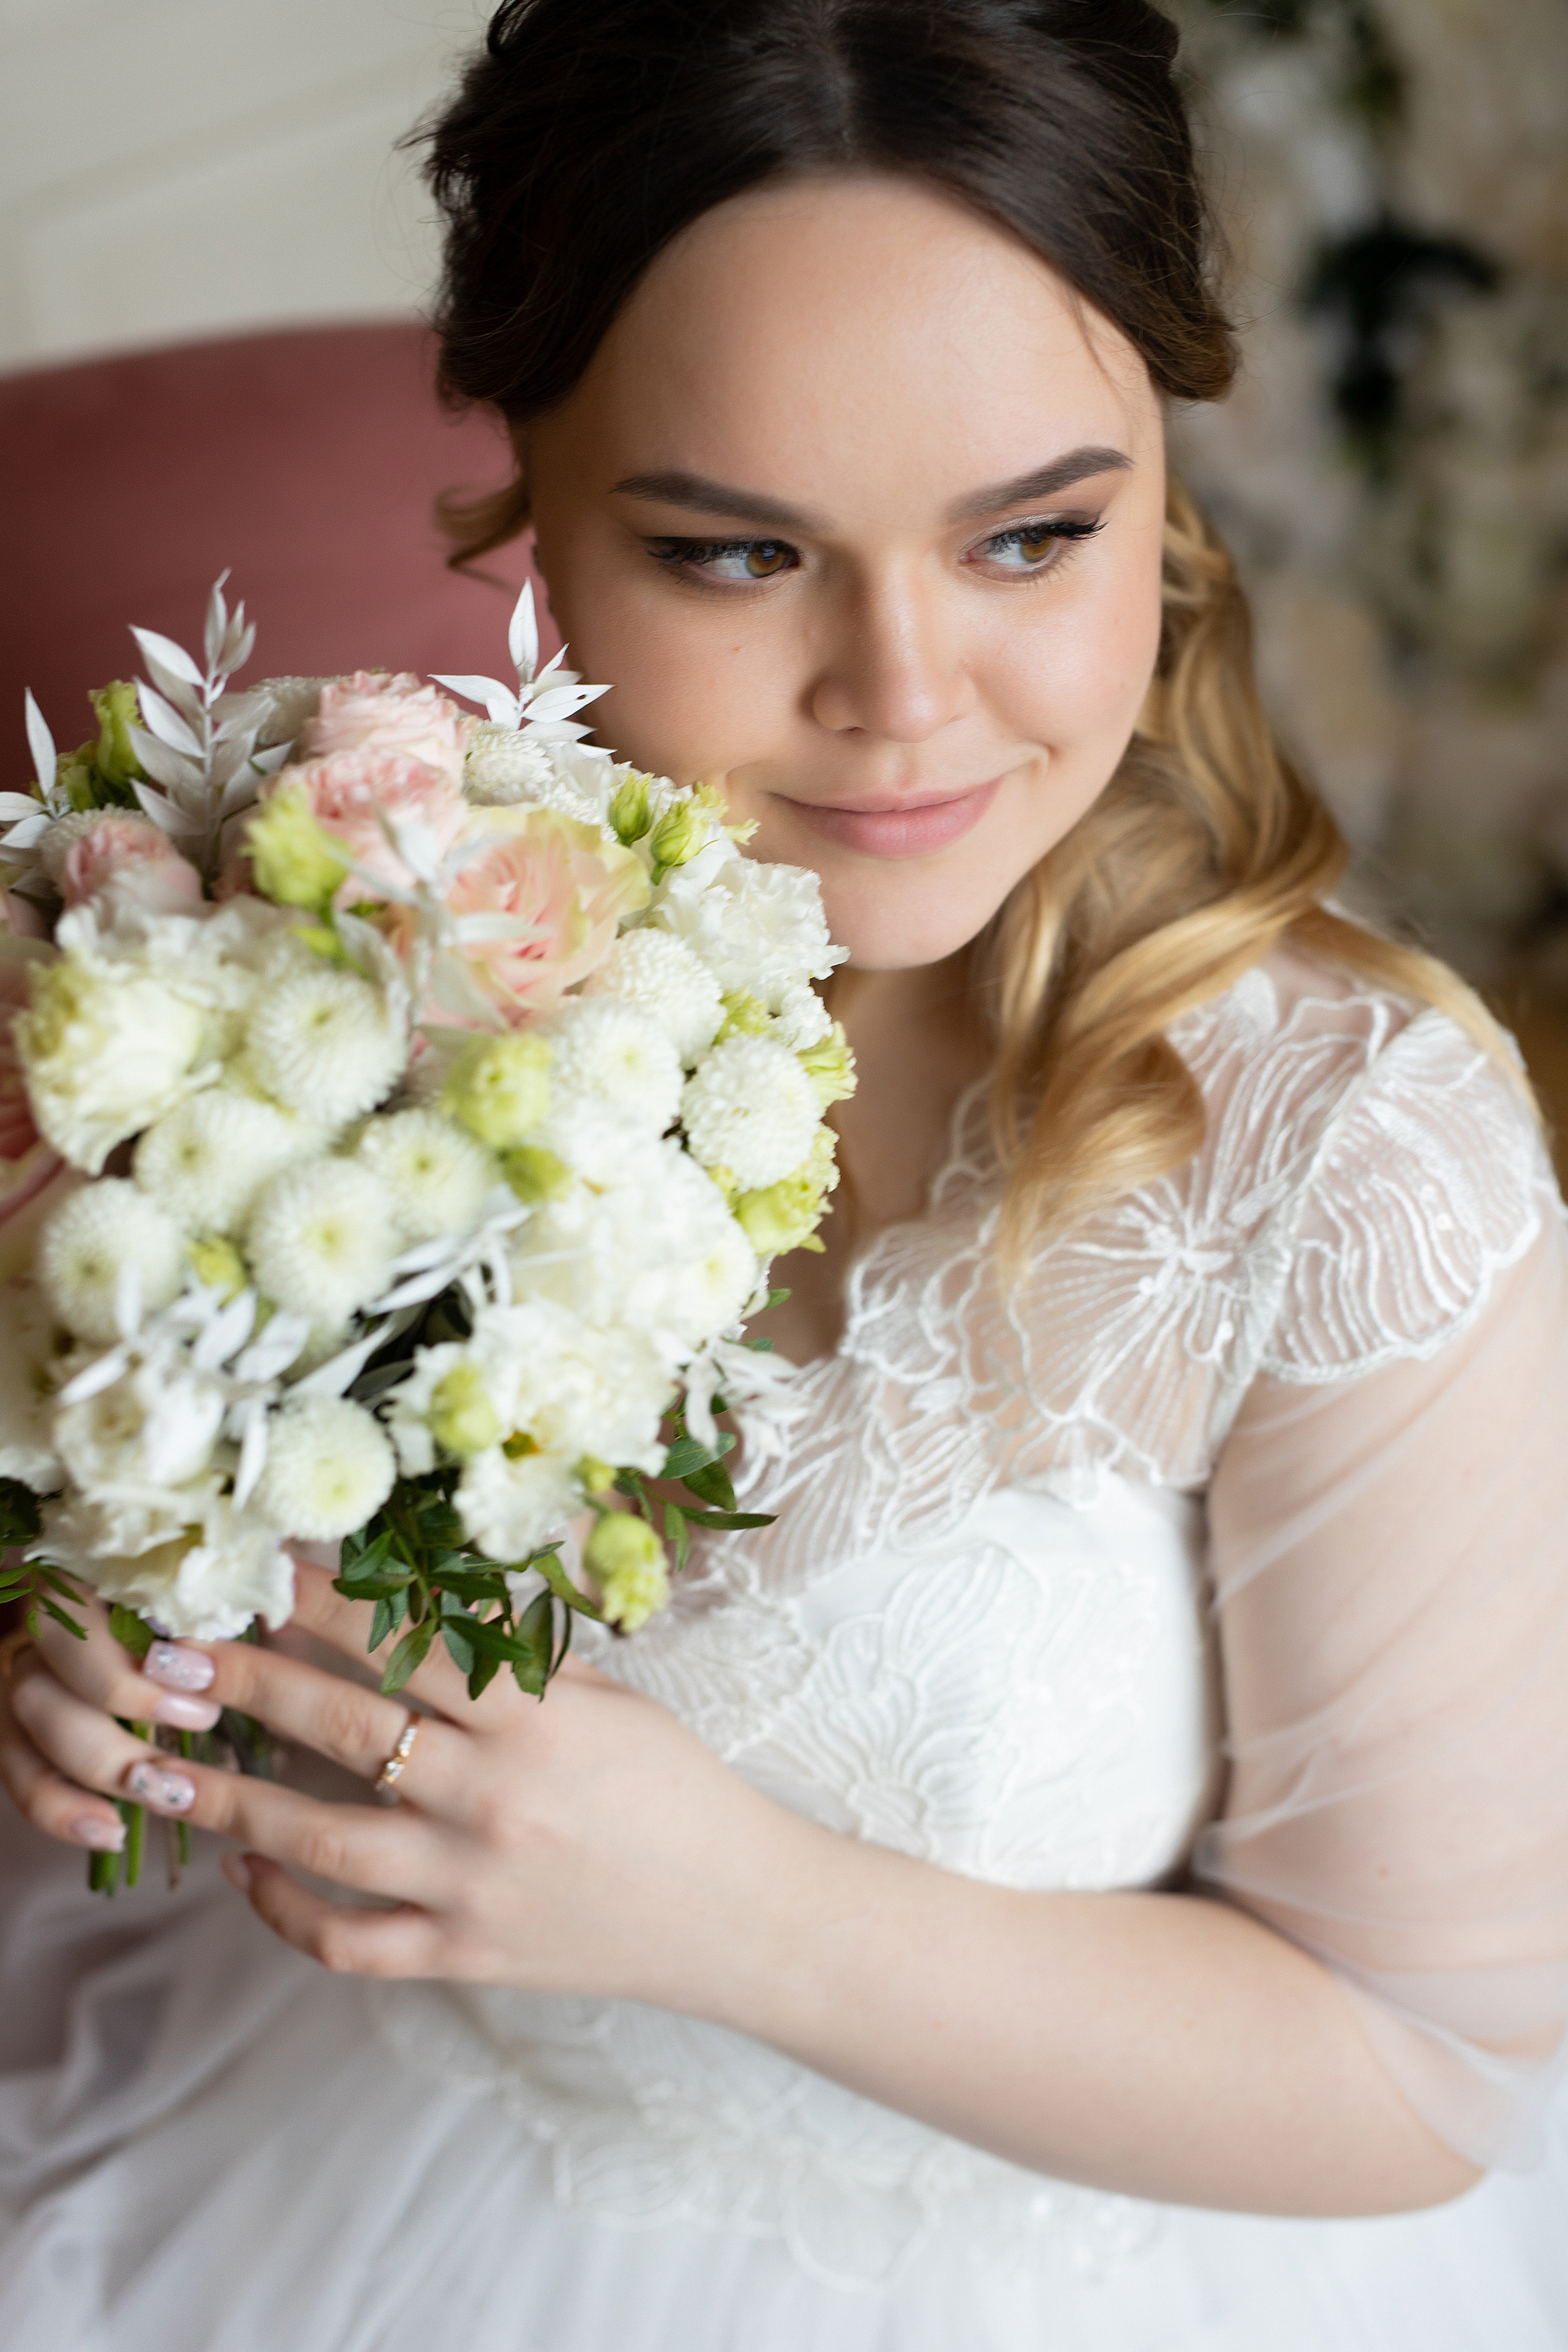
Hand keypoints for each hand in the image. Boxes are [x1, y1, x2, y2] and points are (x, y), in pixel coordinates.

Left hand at [0, 1561, 814, 2014]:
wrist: (734, 1912)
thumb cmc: (673, 1787)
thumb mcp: (607, 1697)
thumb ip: (515, 1654)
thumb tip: (422, 1591)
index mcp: (535, 1720)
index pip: (404, 1643)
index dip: (321, 1604)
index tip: (255, 1576)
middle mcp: (494, 1800)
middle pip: (342, 1732)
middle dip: (245, 1687)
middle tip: (169, 1660)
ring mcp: (473, 1886)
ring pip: (319, 1842)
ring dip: (230, 1799)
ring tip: (160, 1768)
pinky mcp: (464, 1956)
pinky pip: (349, 1940)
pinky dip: (285, 1909)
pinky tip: (245, 1867)